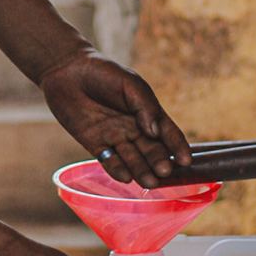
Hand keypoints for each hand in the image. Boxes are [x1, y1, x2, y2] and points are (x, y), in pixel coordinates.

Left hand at [40, 49, 191, 188]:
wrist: (68, 72)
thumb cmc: (103, 73)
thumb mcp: (130, 84)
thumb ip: (144, 106)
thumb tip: (155, 132)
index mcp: (146, 113)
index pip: (167, 133)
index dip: (177, 146)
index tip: (186, 161)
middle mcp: (133, 129)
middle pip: (151, 150)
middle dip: (158, 162)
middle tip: (164, 173)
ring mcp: (114, 138)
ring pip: (132, 159)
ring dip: (141, 171)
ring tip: (149, 182)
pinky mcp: (95, 144)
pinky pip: (108, 161)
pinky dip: (116, 169)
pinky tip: (125, 177)